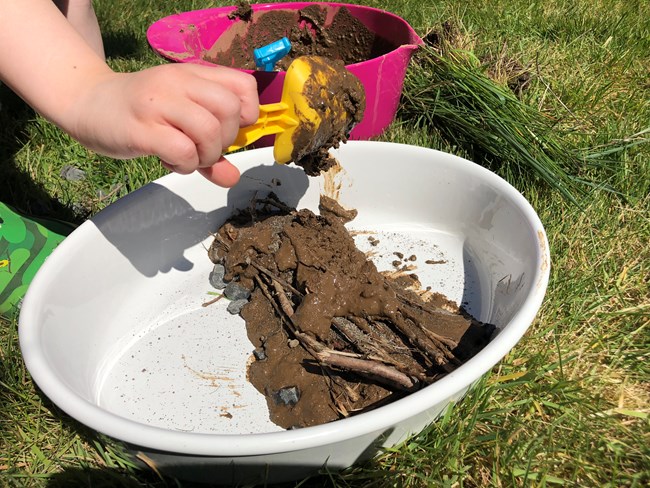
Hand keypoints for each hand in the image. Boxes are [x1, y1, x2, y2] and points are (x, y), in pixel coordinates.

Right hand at [64, 63, 258, 186]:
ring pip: (209, 131)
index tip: (229, 130)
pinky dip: (185, 165)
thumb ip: (211, 148)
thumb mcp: (180, 120)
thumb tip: (232, 177)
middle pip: (230, 110)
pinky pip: (183, 151)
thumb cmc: (141, 112)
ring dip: (206, 156)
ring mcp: (158, 104)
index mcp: (193, 75)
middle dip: (225, 140)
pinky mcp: (141, 129)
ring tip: (187, 157)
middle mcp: (178, 83)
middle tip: (204, 149)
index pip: (244, 85)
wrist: (87, 103)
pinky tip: (170, 160)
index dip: (247, 113)